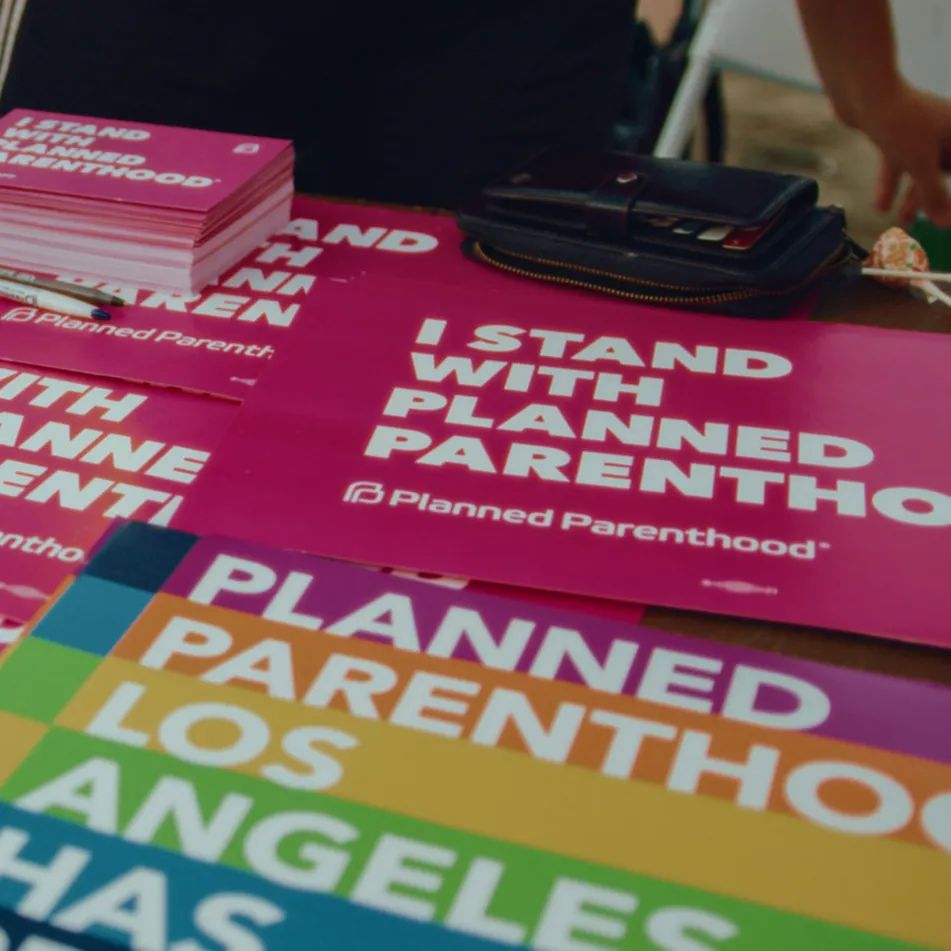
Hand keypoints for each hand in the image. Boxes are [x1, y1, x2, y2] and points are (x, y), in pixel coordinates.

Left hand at [862, 82, 950, 226]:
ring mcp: (920, 130)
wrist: (865, 90)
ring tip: (900, 221)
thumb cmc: (899, 122)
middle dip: (934, 198)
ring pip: (920, 169)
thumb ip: (933, 195)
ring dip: (910, 196)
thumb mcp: (920, 165)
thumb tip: (946, 223)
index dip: (949, 195)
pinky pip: (899, 163)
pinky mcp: (897, 133)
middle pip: (945, 170)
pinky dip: (892, 182)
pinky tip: (880, 205)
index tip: (947, 218)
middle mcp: (945, 128)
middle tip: (928, 224)